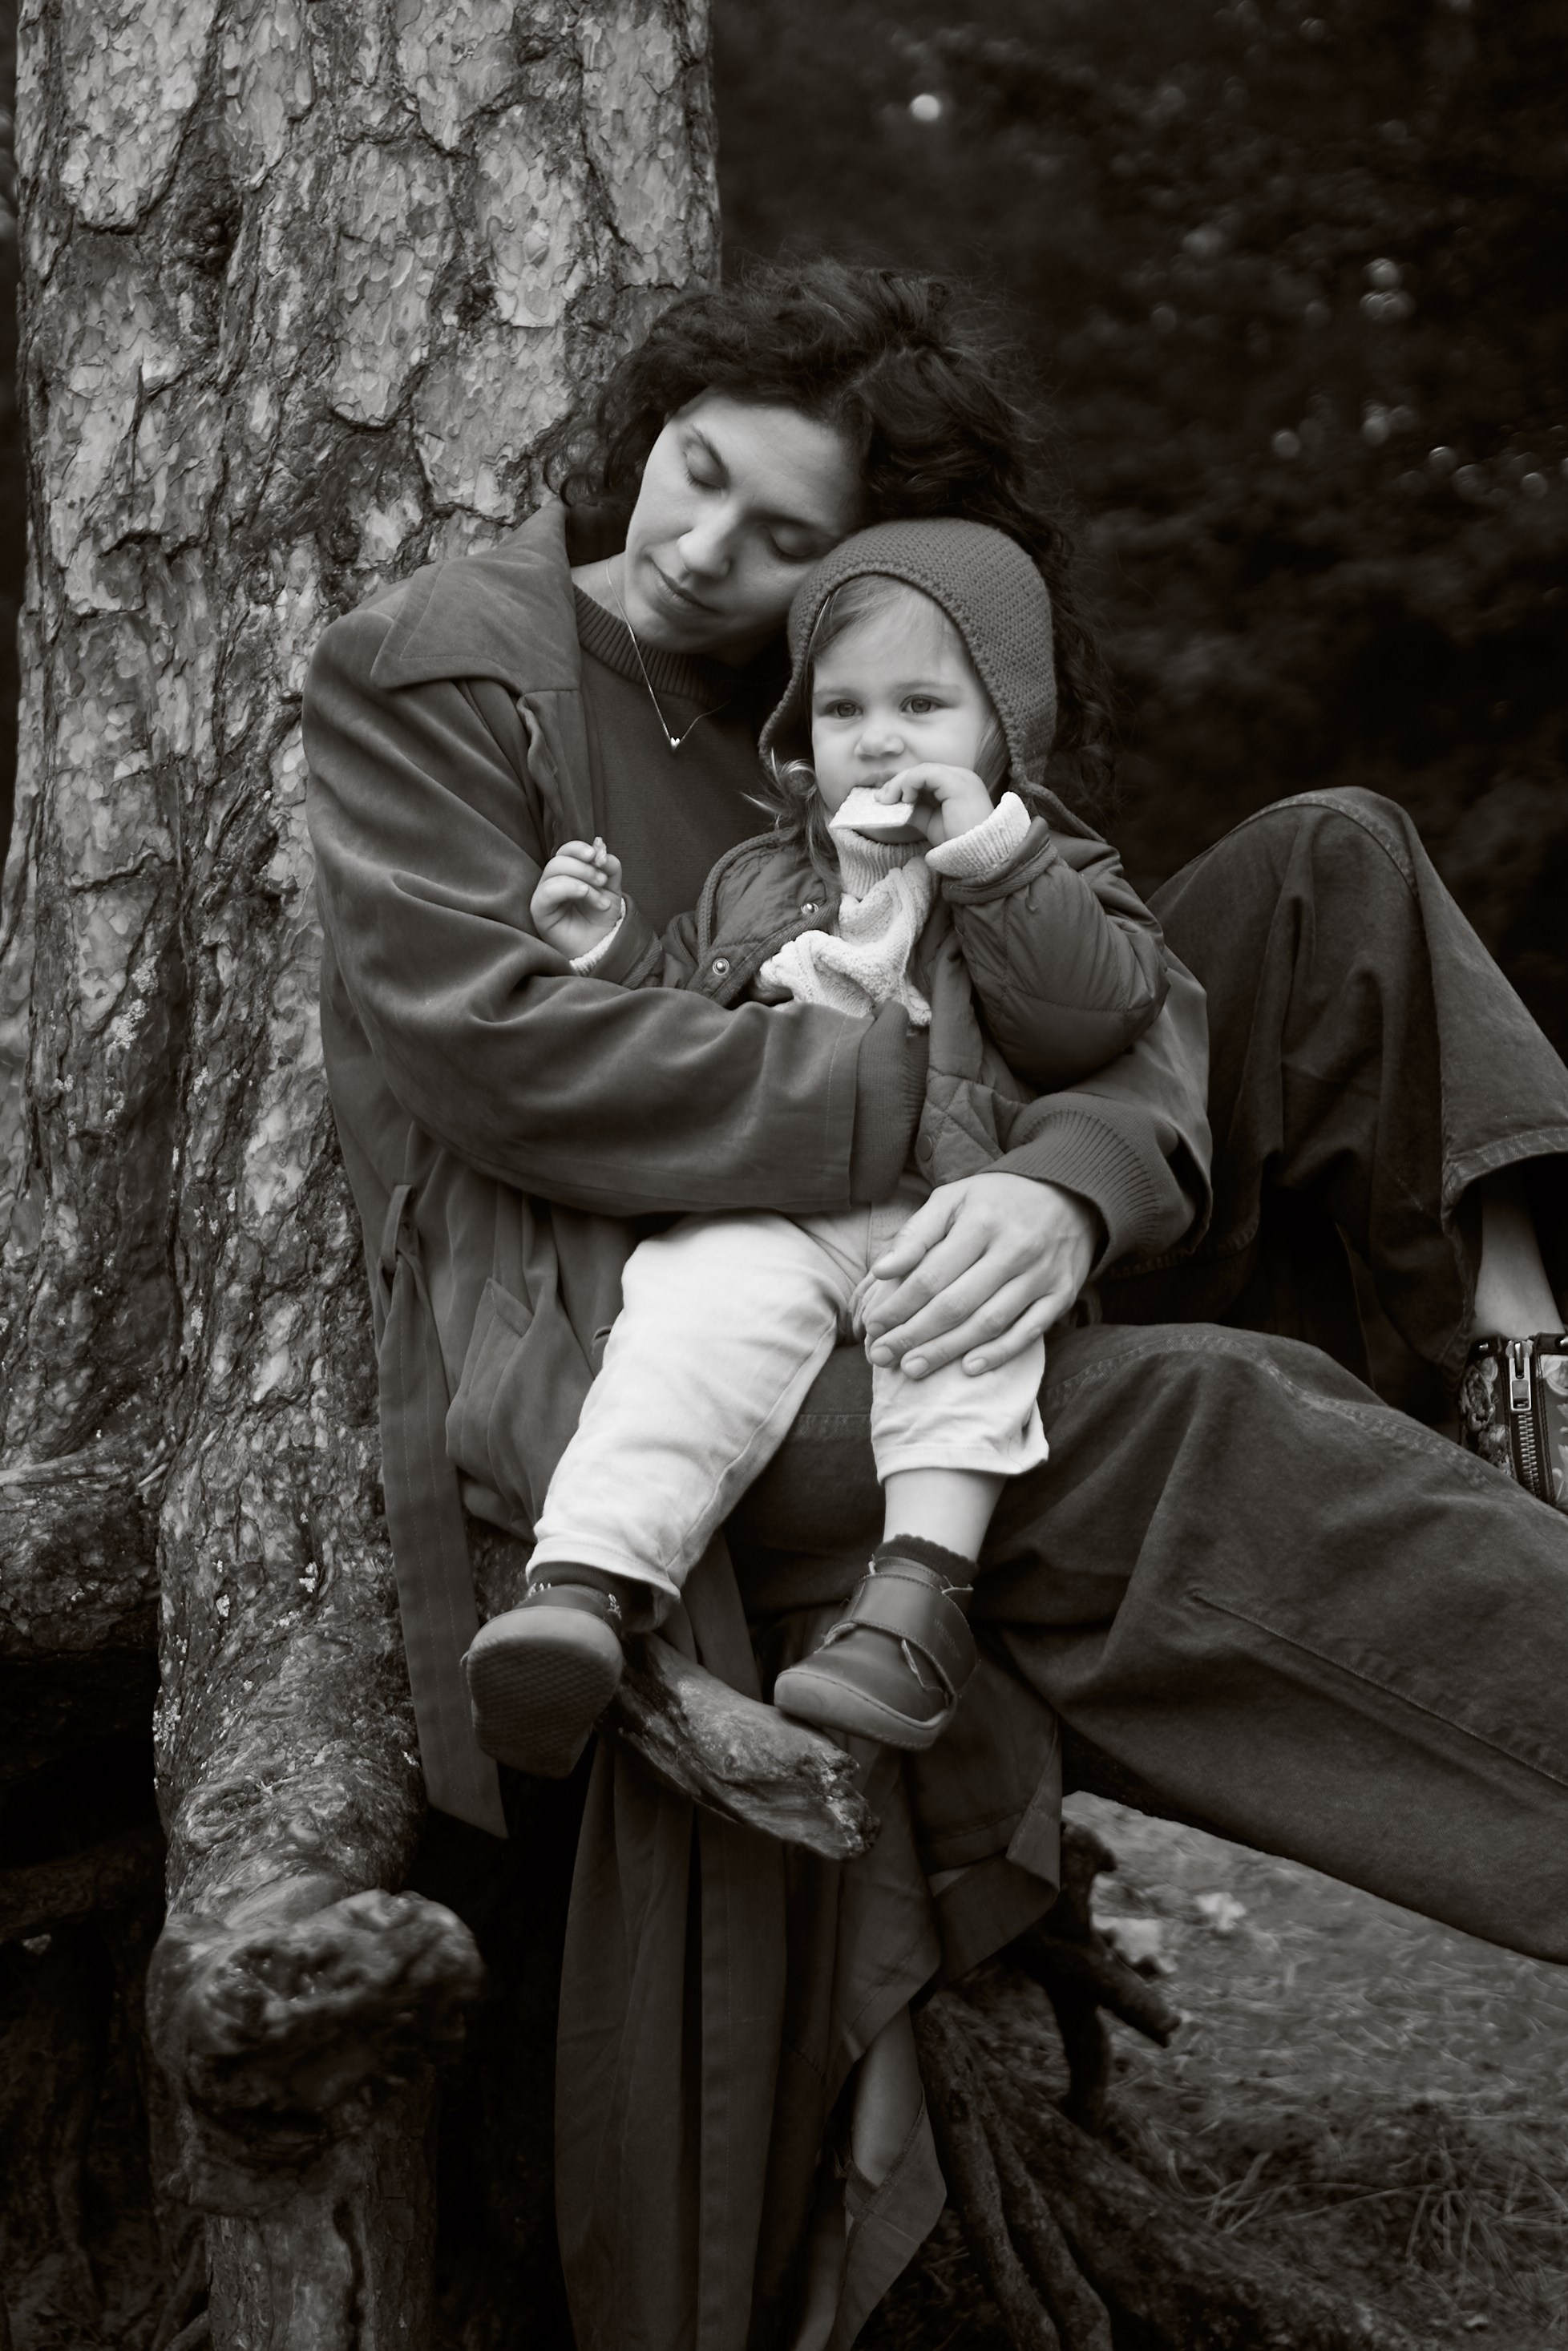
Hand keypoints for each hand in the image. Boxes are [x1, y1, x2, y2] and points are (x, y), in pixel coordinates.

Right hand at [532, 837, 623, 959]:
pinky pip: (547, 891)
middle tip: (602, 881)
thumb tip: (600, 846)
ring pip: (553, 871)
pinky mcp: (539, 911)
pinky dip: (568, 887)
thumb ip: (609, 867)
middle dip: (584, 866)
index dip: (579, 848)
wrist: (600, 946)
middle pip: (559, 860)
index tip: (596, 855)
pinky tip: (585, 893)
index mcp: (568, 873)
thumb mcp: (612, 888)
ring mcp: (544, 896)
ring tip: (600, 896)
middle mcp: (552, 882)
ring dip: (581, 878)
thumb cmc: (601, 918)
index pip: (566, 851)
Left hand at [860, 1174, 1100, 1378]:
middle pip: (956, 1304)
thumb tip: (881, 1270)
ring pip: (988, 1323)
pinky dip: (999, 1353)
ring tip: (913, 1369)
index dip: (899, 1305)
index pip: (931, 1275)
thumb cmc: (997, 1201)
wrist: (1070, 1194)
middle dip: (914, 1335)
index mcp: (981, 1223)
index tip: (874, 1326)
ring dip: (947, 1350)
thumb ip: (916, 1234)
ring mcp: (1041, 1275)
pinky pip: (1029, 1332)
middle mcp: (1014, 1249)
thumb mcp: (954, 1199)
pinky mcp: (1062, 1294)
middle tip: (882, 1356)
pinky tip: (968, 1368)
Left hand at [873, 764, 994, 845]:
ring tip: (890, 799)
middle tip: (881, 798)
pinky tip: (906, 798)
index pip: (925, 777)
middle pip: (922, 771)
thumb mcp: (929, 823)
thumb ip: (914, 810)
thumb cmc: (957, 842)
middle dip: (897, 783)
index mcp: (957, 785)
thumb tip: (892, 802)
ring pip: (922, 770)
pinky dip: (910, 782)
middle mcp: (962, 777)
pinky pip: (927, 773)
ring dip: (901, 783)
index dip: (903, 784)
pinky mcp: (957, 783)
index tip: (885, 799)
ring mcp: (961, 778)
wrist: (977, 856)